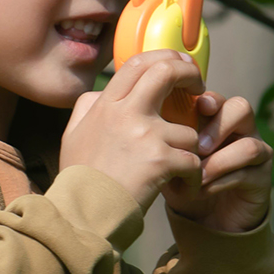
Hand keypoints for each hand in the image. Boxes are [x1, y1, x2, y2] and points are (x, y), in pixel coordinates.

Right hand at [60, 50, 204, 214]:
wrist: (81, 216)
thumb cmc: (79, 179)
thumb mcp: (73, 134)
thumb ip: (88, 108)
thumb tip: (101, 94)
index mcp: (105, 104)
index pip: (138, 62)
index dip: (164, 57)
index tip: (178, 65)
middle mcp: (125, 112)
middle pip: (167, 71)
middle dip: (190, 74)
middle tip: (200, 88)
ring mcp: (144, 135)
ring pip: (188, 129)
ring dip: (188, 151)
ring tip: (176, 171)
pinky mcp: (161, 160)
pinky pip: (193, 161)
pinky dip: (192, 177)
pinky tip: (179, 187)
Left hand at [161, 93, 272, 232]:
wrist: (202, 217)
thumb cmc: (183, 178)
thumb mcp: (168, 156)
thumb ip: (162, 137)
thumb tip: (146, 121)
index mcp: (214, 117)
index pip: (215, 98)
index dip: (206, 99)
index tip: (194, 109)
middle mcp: (240, 129)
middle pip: (241, 109)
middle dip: (218, 126)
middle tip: (198, 146)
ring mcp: (255, 152)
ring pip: (250, 145)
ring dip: (220, 160)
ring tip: (198, 173)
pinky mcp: (262, 178)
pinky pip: (248, 173)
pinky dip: (222, 181)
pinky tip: (203, 189)